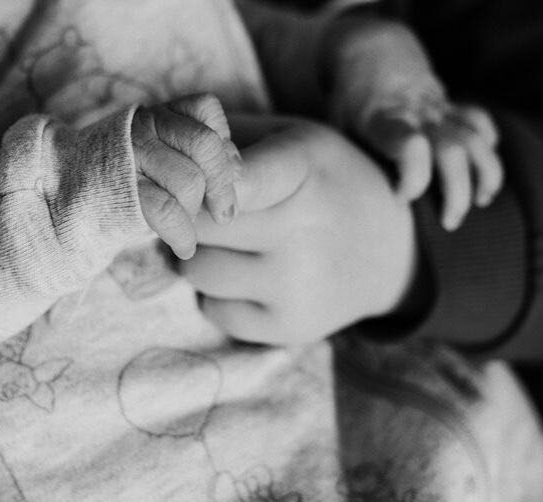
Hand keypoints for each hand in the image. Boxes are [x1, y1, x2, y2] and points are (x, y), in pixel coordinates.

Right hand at [132, 93, 241, 259]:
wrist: (60, 200)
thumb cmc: (122, 185)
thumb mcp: (159, 158)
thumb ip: (198, 156)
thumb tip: (239, 169)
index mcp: (156, 113)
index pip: (205, 108)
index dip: (223, 141)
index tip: (225, 173)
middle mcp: (143, 126)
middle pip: (206, 145)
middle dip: (222, 184)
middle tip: (224, 214)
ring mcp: (130, 155)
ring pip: (190, 182)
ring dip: (194, 213)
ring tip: (185, 225)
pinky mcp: (122, 189)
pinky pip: (169, 212)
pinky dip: (184, 236)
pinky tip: (184, 248)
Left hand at [182, 115, 415, 344]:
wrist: (391, 253)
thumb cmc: (325, 182)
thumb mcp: (292, 137)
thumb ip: (224, 134)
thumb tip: (151, 139)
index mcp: (303, 169)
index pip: (229, 180)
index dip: (193, 179)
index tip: (185, 178)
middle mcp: (303, 230)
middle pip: (195, 225)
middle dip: (188, 215)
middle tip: (201, 210)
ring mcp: (297, 284)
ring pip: (196, 271)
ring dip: (198, 256)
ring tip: (229, 243)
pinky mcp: (289, 326)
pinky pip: (212, 310)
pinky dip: (216, 294)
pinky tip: (246, 275)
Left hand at [326, 18, 502, 229]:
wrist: (371, 53)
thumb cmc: (349, 103)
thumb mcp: (336, 129)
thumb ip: (347, 162)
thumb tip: (352, 208)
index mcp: (380, 119)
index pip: (404, 142)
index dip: (412, 174)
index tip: (403, 198)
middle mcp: (415, 114)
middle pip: (451, 150)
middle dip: (456, 192)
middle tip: (449, 222)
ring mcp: (438, 110)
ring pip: (474, 140)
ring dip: (484, 175)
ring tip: (480, 203)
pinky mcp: (452, 108)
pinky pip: (479, 124)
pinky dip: (488, 149)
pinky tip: (484, 175)